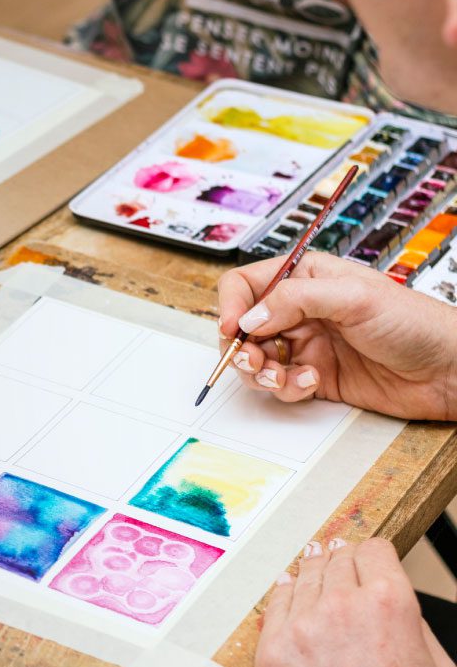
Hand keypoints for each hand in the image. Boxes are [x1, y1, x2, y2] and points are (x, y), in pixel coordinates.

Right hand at [216, 252, 456, 419]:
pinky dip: (285, 388)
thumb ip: (295, 299)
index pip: (246, 285)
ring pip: (254, 359)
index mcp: (305, 278)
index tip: (234, 328)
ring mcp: (305, 344)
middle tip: (254, 360)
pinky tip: (310, 383)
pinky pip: (278, 384)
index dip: (231, 306)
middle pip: (242, 326)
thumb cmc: (415, 323)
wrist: (447, 371)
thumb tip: (249, 317)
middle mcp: (300, 310)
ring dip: (260, 372)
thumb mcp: (354, 297)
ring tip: (281, 376)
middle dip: (241, 346)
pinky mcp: (312, 376)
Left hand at [256, 538, 456, 666]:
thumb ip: (416, 626)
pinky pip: (274, 605)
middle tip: (338, 553)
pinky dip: (283, 592)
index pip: (374, 551)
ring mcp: (302, 626)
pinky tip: (287, 585)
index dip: (374, 554)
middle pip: (337, 559)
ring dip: (312, 570)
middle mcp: (342, 606)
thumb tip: (396, 601)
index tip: (369, 556)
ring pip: (303, 578)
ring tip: (312, 561)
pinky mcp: (273, 648)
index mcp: (389, 604)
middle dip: (342, 558)